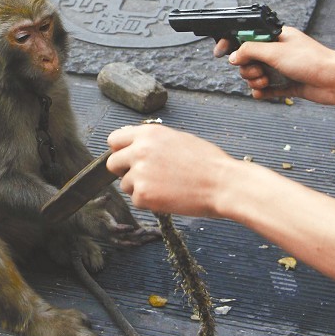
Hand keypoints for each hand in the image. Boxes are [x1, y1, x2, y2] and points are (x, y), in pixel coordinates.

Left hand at [106, 124, 238, 216]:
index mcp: (148, 133)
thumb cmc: (207, 162)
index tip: (128, 158)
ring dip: (139, 188)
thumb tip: (134, 146)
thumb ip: (152, 142)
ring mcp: (139, 173)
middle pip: (113, 163)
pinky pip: (136, 200)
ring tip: (165, 186)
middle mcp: (139, 150)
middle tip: (145, 177)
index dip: (121, 151)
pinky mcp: (143, 194)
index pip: (114, 140)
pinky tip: (168, 196)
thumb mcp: (177, 139)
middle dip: (125, 171)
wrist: (222, 183)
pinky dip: (149, 202)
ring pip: (125, 184)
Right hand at [220, 27, 334, 102]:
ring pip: (255, 75)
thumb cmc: (313, 61)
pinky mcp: (287, 85)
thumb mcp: (275, 51)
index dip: (232, 44)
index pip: (247, 37)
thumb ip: (250, 50)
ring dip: (255, 81)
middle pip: (248, 60)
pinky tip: (263, 94)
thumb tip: (233, 56)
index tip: (220, 52)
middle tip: (258, 71)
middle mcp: (278, 52)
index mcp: (276, 37)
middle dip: (248, 68)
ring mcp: (282, 69)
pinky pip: (266, 89)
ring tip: (267, 82)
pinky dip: (262, 92)